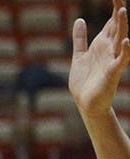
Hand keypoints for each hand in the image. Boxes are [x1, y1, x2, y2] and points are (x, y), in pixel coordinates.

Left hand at [70, 0, 129, 116]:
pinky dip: (125, 50)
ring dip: (122, 25)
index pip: (111, 22)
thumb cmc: (85, 81)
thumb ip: (80, 39)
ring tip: (122, 11)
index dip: (114, 8)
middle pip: (116, 26)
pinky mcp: (113, 72)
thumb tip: (79, 20)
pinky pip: (121, 60)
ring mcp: (112, 59)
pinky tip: (126, 41)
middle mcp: (109, 49)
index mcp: (102, 44)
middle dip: (119, 12)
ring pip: (120, 39)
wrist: (86, 103)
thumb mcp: (79, 56)